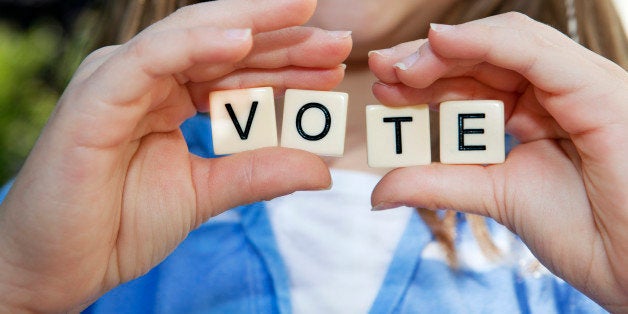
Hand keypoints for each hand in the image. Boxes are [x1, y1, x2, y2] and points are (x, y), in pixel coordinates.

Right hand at [0, 0, 351, 310]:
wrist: (59, 266)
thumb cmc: (120, 225)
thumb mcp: (205, 193)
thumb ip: (258, 173)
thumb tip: (322, 170)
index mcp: (167, 96)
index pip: (235, 69)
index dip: (286, 65)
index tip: (334, 68)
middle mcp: (146, 78)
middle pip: (223, 45)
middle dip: (283, 41)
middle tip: (338, 41)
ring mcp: (120, 80)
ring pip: (193, 37)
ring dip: (254, 29)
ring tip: (308, 20)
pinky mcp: (98, 95)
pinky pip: (153, 59)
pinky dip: (197, 45)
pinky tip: (244, 41)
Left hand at [369, 12, 627, 310]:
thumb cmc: (586, 233)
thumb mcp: (494, 197)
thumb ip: (438, 184)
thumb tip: (378, 191)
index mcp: (537, 112)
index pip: (474, 79)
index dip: (425, 80)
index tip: (383, 88)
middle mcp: (557, 92)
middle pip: (482, 56)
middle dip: (427, 59)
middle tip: (381, 68)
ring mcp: (579, 86)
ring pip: (505, 45)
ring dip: (447, 50)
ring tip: (400, 65)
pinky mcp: (597, 90)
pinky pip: (535, 53)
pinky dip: (485, 42)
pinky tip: (440, 42)